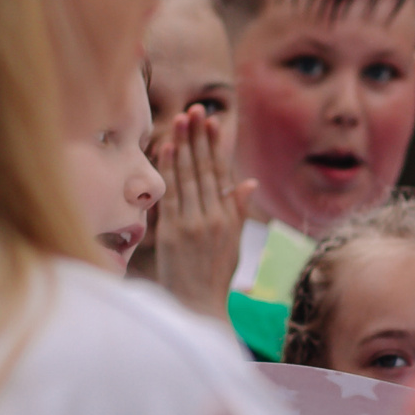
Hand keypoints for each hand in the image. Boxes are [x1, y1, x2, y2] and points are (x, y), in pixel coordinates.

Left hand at [151, 105, 253, 322]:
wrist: (198, 305)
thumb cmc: (214, 276)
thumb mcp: (233, 244)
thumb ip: (237, 211)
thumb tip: (248, 182)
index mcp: (228, 219)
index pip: (221, 174)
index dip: (216, 146)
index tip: (212, 122)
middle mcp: (213, 217)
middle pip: (204, 170)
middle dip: (198, 138)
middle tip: (194, 109)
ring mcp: (193, 224)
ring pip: (188, 177)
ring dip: (183, 146)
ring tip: (179, 120)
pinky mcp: (175, 232)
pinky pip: (172, 195)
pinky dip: (169, 171)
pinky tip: (166, 149)